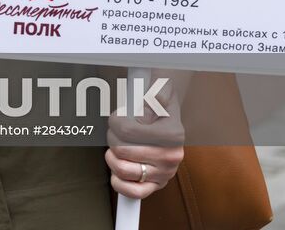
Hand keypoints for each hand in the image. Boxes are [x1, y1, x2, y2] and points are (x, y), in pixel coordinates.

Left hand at [105, 81, 184, 199]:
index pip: (128, 130)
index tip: (115, 118)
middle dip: (112, 138)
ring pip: (124, 170)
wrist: (171, 124)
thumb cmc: (163, 108)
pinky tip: (117, 171)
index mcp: (172, 133)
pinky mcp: (158, 185)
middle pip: (122, 149)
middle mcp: (170, 155)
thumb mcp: (163, 91)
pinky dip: (119, 182)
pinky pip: (134, 192)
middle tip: (113, 131)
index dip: (115, 122)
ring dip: (112, 159)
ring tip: (113, 149)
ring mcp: (164, 172)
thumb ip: (157, 93)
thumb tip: (145, 108)